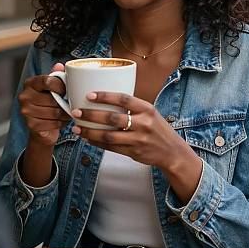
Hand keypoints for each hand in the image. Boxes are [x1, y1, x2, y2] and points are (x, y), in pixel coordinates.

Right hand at [19, 63, 69, 146]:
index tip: (66, 91)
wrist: (40, 126)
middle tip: (70, 105)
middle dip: (64, 103)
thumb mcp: (51, 88)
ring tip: (67, 113)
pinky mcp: (31, 124)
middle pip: (52, 99)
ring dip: (64, 114)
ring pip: (54, 112)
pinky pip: (52, 123)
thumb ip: (55, 76)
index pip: (47, 81)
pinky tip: (61, 121)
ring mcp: (25, 111)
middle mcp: (24, 96)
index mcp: (30, 83)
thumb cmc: (47, 103)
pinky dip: (60, 123)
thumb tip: (59, 65)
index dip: (61, 86)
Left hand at [71, 92, 194, 171]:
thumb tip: (105, 98)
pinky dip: (97, 143)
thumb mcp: (150, 112)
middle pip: (113, 118)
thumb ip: (132, 106)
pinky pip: (111, 148)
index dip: (105, 96)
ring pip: (109, 136)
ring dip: (90, 132)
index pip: (124, 99)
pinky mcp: (134, 152)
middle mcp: (143, 123)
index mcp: (147, 109)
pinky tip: (88, 139)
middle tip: (76, 112)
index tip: (89, 95)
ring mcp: (138, 139)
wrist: (172, 151)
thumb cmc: (157, 128)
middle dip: (91, 115)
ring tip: (77, 128)